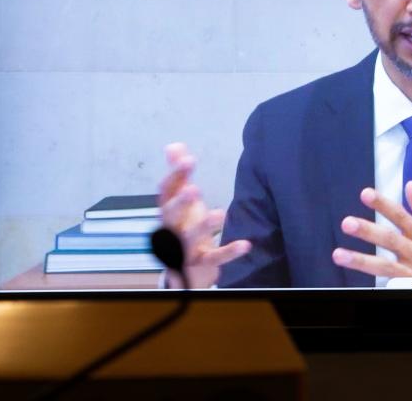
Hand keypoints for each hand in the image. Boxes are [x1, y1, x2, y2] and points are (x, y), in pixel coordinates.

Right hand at [158, 142, 250, 287]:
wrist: (185, 265)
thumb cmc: (184, 224)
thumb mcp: (182, 198)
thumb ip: (179, 174)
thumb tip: (174, 146)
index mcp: (168, 209)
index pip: (166, 191)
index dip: (175, 176)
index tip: (189, 160)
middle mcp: (172, 228)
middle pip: (171, 215)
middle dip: (181, 203)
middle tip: (194, 189)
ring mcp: (185, 247)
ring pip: (190, 238)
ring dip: (204, 226)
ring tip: (220, 214)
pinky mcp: (201, 263)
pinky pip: (214, 258)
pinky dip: (229, 252)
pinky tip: (246, 244)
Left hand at [332, 182, 411, 286]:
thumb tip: (409, 186)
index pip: (400, 215)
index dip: (383, 204)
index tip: (365, 194)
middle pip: (389, 239)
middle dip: (368, 231)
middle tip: (347, 223)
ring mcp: (411, 270)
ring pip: (383, 265)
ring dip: (360, 260)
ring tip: (338, 255)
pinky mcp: (408, 286)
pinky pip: (390, 283)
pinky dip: (375, 279)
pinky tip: (356, 274)